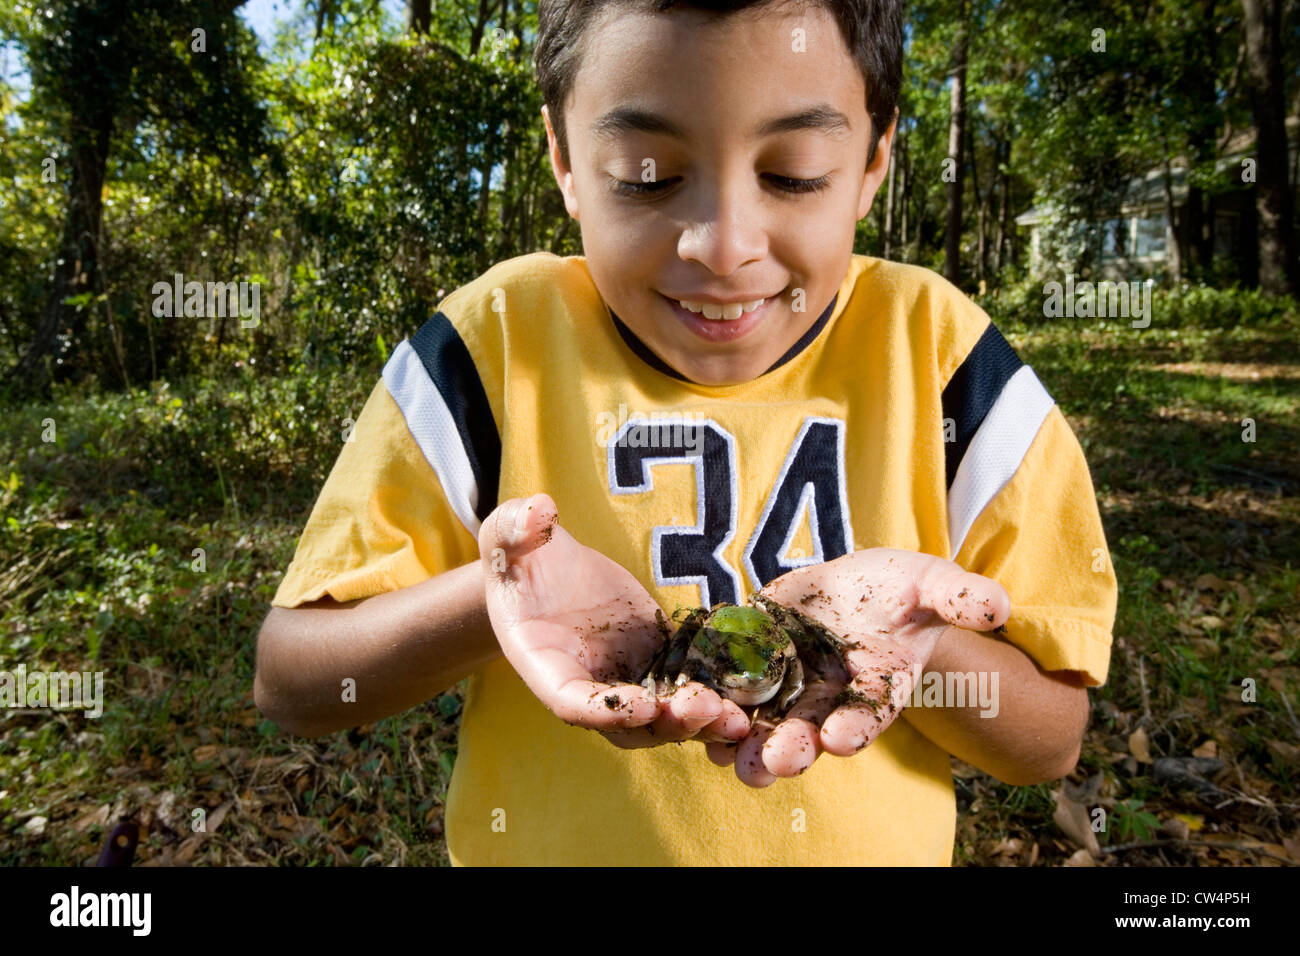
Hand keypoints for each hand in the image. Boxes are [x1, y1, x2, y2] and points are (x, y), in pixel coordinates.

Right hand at [478, 494, 750, 748]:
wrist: (545, 570)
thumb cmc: (520, 556)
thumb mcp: (509, 538)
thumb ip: (516, 528)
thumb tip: (537, 509)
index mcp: (544, 665)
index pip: (572, 702)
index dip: (606, 710)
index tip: (644, 706)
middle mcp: (587, 687)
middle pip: (627, 728)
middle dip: (666, 725)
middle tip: (706, 711)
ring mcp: (625, 679)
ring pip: (663, 720)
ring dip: (699, 724)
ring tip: (737, 717)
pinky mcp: (656, 663)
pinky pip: (686, 689)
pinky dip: (716, 700)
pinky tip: (752, 698)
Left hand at [705, 548, 1010, 786]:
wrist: (858, 586)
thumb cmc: (902, 590)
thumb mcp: (930, 584)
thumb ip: (958, 595)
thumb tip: (999, 605)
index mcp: (875, 690)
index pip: (866, 718)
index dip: (855, 729)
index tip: (841, 740)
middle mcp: (828, 700)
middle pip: (807, 734)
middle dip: (791, 750)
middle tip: (774, 764)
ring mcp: (786, 686)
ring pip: (760, 724)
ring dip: (741, 742)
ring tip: (726, 755)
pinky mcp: (750, 663)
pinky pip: (725, 687)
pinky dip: (707, 698)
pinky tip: (685, 706)